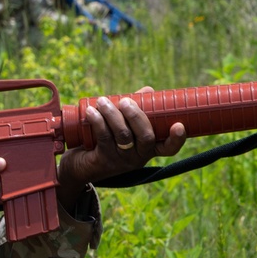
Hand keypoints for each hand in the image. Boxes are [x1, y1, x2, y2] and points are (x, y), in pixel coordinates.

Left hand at [56, 88, 185, 210]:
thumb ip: (136, 108)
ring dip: (113, 114)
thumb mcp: (122, 126)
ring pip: (123, 135)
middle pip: (146, 137)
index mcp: (147, 149)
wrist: (78, 166)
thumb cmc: (104, 141)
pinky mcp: (103, 160)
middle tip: (125, 101)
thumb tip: (149, 91)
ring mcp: (121, 160)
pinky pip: (103, 137)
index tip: (179, 125)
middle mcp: (138, 157)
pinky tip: (91, 111)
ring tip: (102, 101)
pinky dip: (98, 120)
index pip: (169, 149)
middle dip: (136, 116)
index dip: (177, 139)